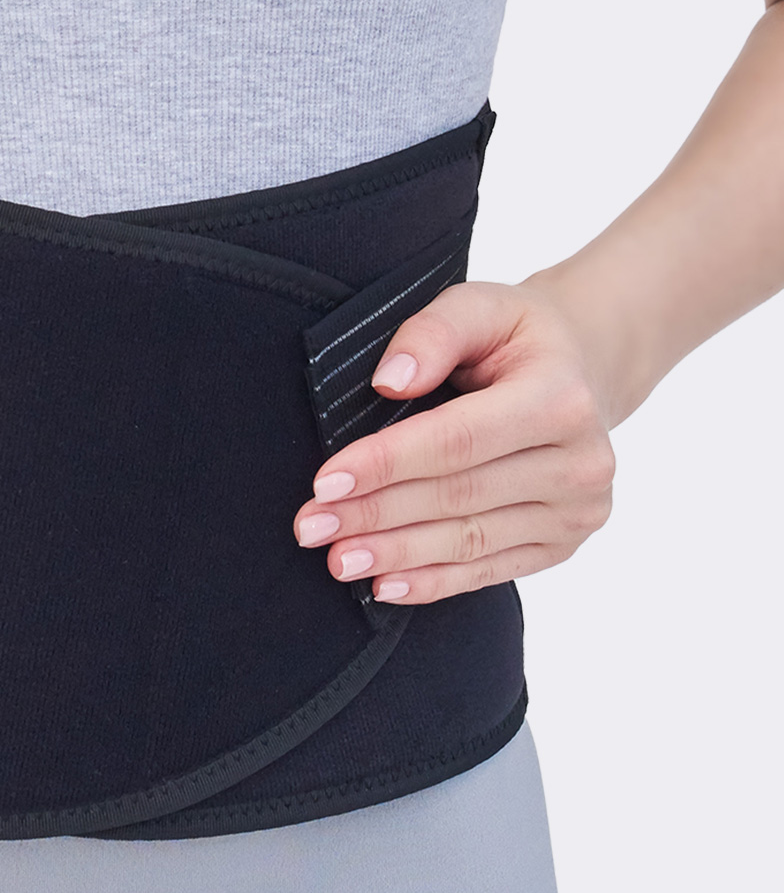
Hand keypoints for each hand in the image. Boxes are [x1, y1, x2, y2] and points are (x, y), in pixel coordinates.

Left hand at [292, 279, 617, 603]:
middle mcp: (581, 460)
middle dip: (376, 514)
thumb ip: (432, 332)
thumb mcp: (478, 306)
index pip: (457, 439)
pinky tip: (386, 586)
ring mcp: (578, 509)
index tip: (326, 482)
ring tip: (337, 559)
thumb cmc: (515, 336)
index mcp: (560, 398)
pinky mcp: (564, 541)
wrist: (582, 370)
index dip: (387, 463)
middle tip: (311, 527)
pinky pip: (492, 569)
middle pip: (458, 496)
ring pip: (471, 540)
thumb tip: (390, 381)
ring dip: (397, 554)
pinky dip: (436, 582)